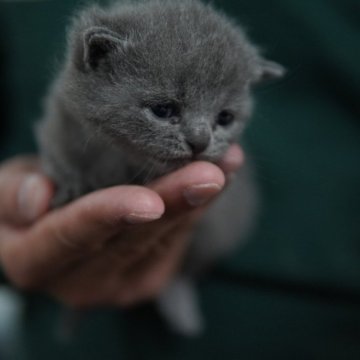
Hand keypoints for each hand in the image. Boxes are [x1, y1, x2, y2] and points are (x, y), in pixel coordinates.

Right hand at [0, 146, 243, 306]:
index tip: (148, 200)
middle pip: (133, 238)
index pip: (73, 236)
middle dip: (174, 202)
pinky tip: (222, 177)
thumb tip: (38, 199)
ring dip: (198, 200)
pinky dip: (201, 207)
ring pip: (165, 238)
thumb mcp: (4, 191)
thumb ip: (11, 195)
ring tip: (226, 164)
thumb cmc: (28, 202)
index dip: (110, 216)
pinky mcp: (149, 277)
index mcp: (36, 261)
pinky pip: (179, 240)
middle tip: (210, 172)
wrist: (61, 221)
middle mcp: (81, 283)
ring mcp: (120, 285)